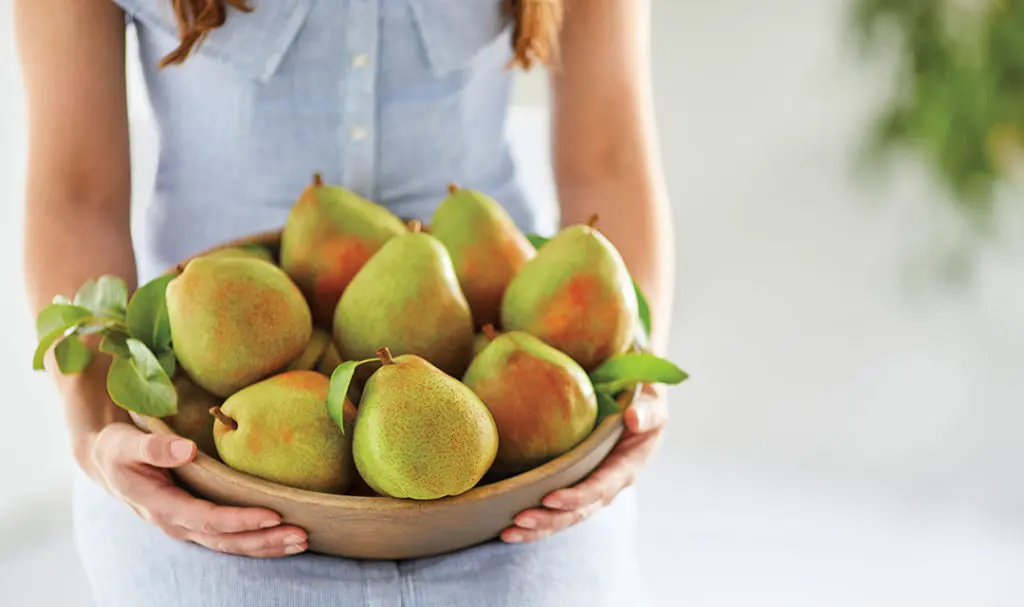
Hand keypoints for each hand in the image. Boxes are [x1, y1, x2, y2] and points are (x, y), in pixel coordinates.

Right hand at [88, 422, 308, 557]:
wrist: (107, 463)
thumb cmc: (118, 449)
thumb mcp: (126, 443)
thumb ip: (154, 447)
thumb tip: (186, 449)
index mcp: (161, 506)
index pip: (206, 519)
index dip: (240, 520)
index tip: (272, 515)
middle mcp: (176, 523)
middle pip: (226, 540)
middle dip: (265, 540)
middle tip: (302, 536)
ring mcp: (187, 527)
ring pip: (231, 545)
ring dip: (267, 546)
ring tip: (302, 542)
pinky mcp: (197, 523)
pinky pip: (230, 538)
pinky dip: (258, 541)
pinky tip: (283, 538)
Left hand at [501, 384, 666, 542]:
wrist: (636, 405)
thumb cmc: (642, 400)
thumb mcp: (653, 401)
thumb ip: (648, 410)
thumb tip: (634, 418)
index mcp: (626, 467)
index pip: (600, 488)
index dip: (577, 496)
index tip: (550, 499)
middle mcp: (608, 486)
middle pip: (578, 511)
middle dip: (549, 520)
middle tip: (519, 520)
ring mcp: (590, 490)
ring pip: (564, 517)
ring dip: (538, 528)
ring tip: (508, 533)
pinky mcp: (574, 487)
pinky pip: (555, 509)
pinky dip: (534, 522)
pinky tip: (506, 527)